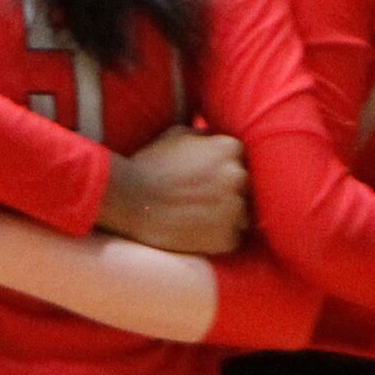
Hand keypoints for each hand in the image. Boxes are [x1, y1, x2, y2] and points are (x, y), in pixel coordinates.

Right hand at [100, 128, 249, 255]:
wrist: (127, 200)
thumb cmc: (148, 165)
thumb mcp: (174, 135)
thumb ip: (204, 135)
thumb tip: (215, 138)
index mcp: (231, 149)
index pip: (242, 161)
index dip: (223, 171)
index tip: (206, 178)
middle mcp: (239, 176)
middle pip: (246, 188)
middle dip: (227, 193)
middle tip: (200, 199)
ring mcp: (235, 209)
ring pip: (243, 215)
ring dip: (226, 217)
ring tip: (197, 217)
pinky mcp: (226, 237)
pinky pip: (232, 239)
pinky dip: (217, 238)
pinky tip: (195, 231)